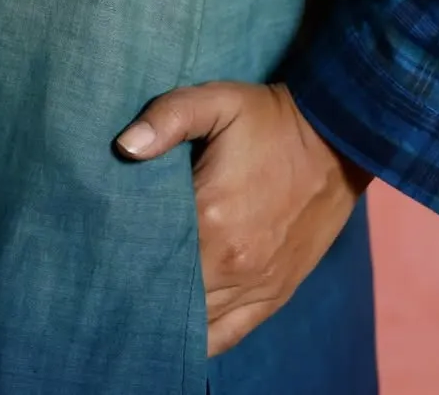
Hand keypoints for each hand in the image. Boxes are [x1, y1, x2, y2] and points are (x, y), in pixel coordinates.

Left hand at [114, 80, 373, 357]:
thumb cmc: (270, 120)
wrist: (337, 139)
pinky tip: (180, 329)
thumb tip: (125, 146)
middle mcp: (231, 263)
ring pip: (195, 324)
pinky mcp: (275, 294)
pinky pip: (227, 336)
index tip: (101, 248)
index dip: (121, 255)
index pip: (147, 254)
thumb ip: (169, 116)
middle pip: (167, 294)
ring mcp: (255, 285)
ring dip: (168, 313)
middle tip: (112, 279)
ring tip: (141, 301)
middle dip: (140, 287)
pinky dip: (201, 338)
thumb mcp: (219, 100)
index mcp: (210, 216)